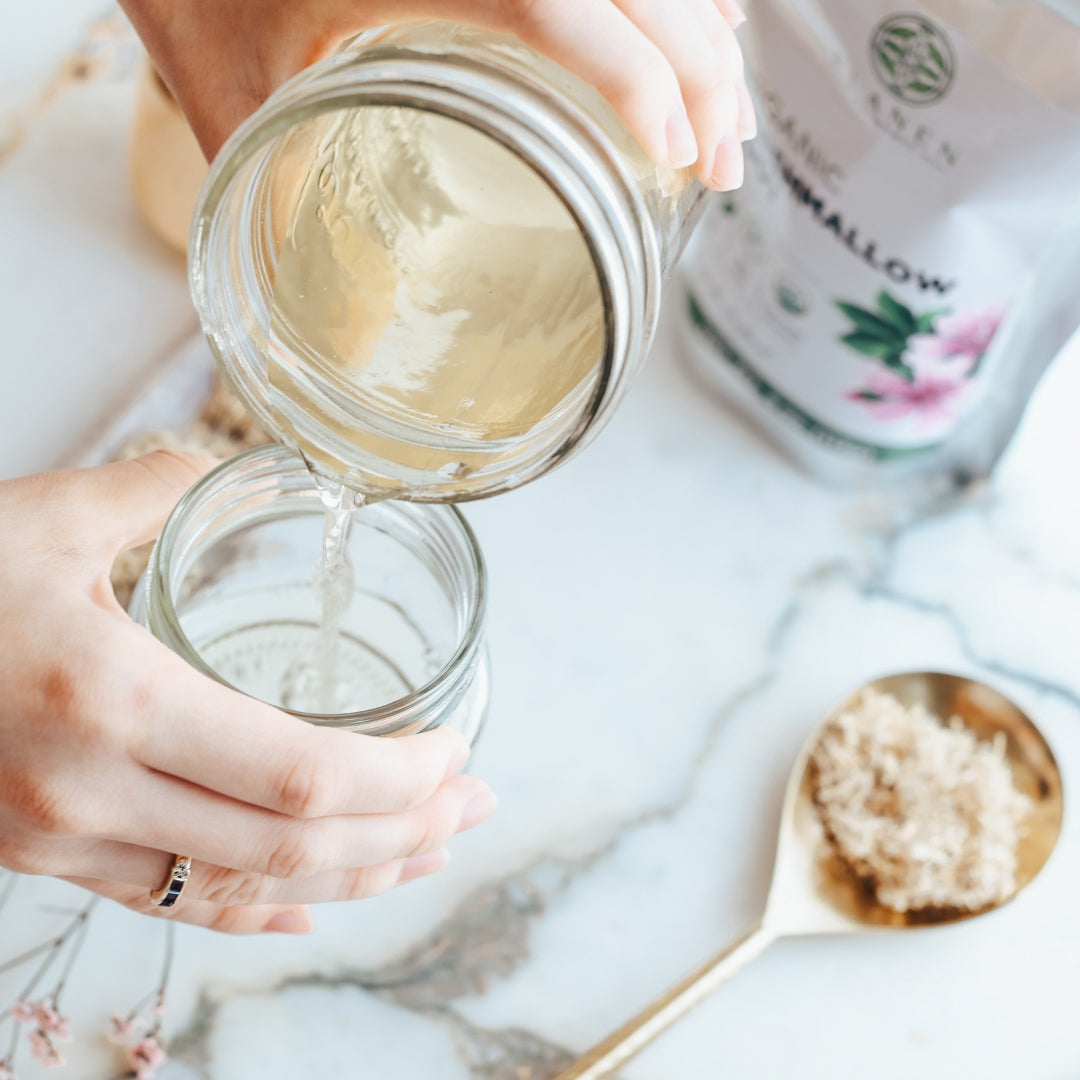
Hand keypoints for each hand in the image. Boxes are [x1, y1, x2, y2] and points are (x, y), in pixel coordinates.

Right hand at [0, 451, 495, 932]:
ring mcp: (61, 839)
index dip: (397, 777)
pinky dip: (253, 910)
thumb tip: (245, 462)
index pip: (298, 773)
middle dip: (401, 832)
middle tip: (473, 808)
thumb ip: (160, 490)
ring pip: (240, 888)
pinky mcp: (42, 857)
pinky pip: (168, 903)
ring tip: (425, 854)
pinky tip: (310, 908)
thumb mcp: (45, 516)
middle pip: (288, 844)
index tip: (454, 751)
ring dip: (349, 875)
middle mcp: (89, 790)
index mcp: (109, 698)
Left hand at [120, 0, 754, 188]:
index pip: (570, 14)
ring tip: (726, 123)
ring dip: (704, 35)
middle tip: (723, 167)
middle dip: (703, 75)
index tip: (681, 161)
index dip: (644, 85)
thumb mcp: (232, 98)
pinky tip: (701, 37)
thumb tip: (312, 310)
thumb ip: (280, 193)